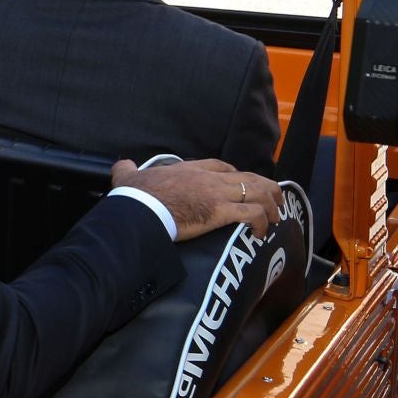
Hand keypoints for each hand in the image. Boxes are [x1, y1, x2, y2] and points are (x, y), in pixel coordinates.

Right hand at [111, 158, 284, 240]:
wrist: (139, 208)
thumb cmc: (135, 196)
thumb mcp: (128, 177)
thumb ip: (127, 169)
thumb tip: (120, 164)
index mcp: (189, 170)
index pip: (221, 167)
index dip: (236, 175)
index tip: (241, 183)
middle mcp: (208, 179)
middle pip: (248, 177)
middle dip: (266, 188)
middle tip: (274, 200)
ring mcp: (216, 194)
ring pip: (257, 192)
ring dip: (271, 205)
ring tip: (276, 217)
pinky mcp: (220, 212)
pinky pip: (252, 214)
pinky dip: (262, 222)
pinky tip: (261, 233)